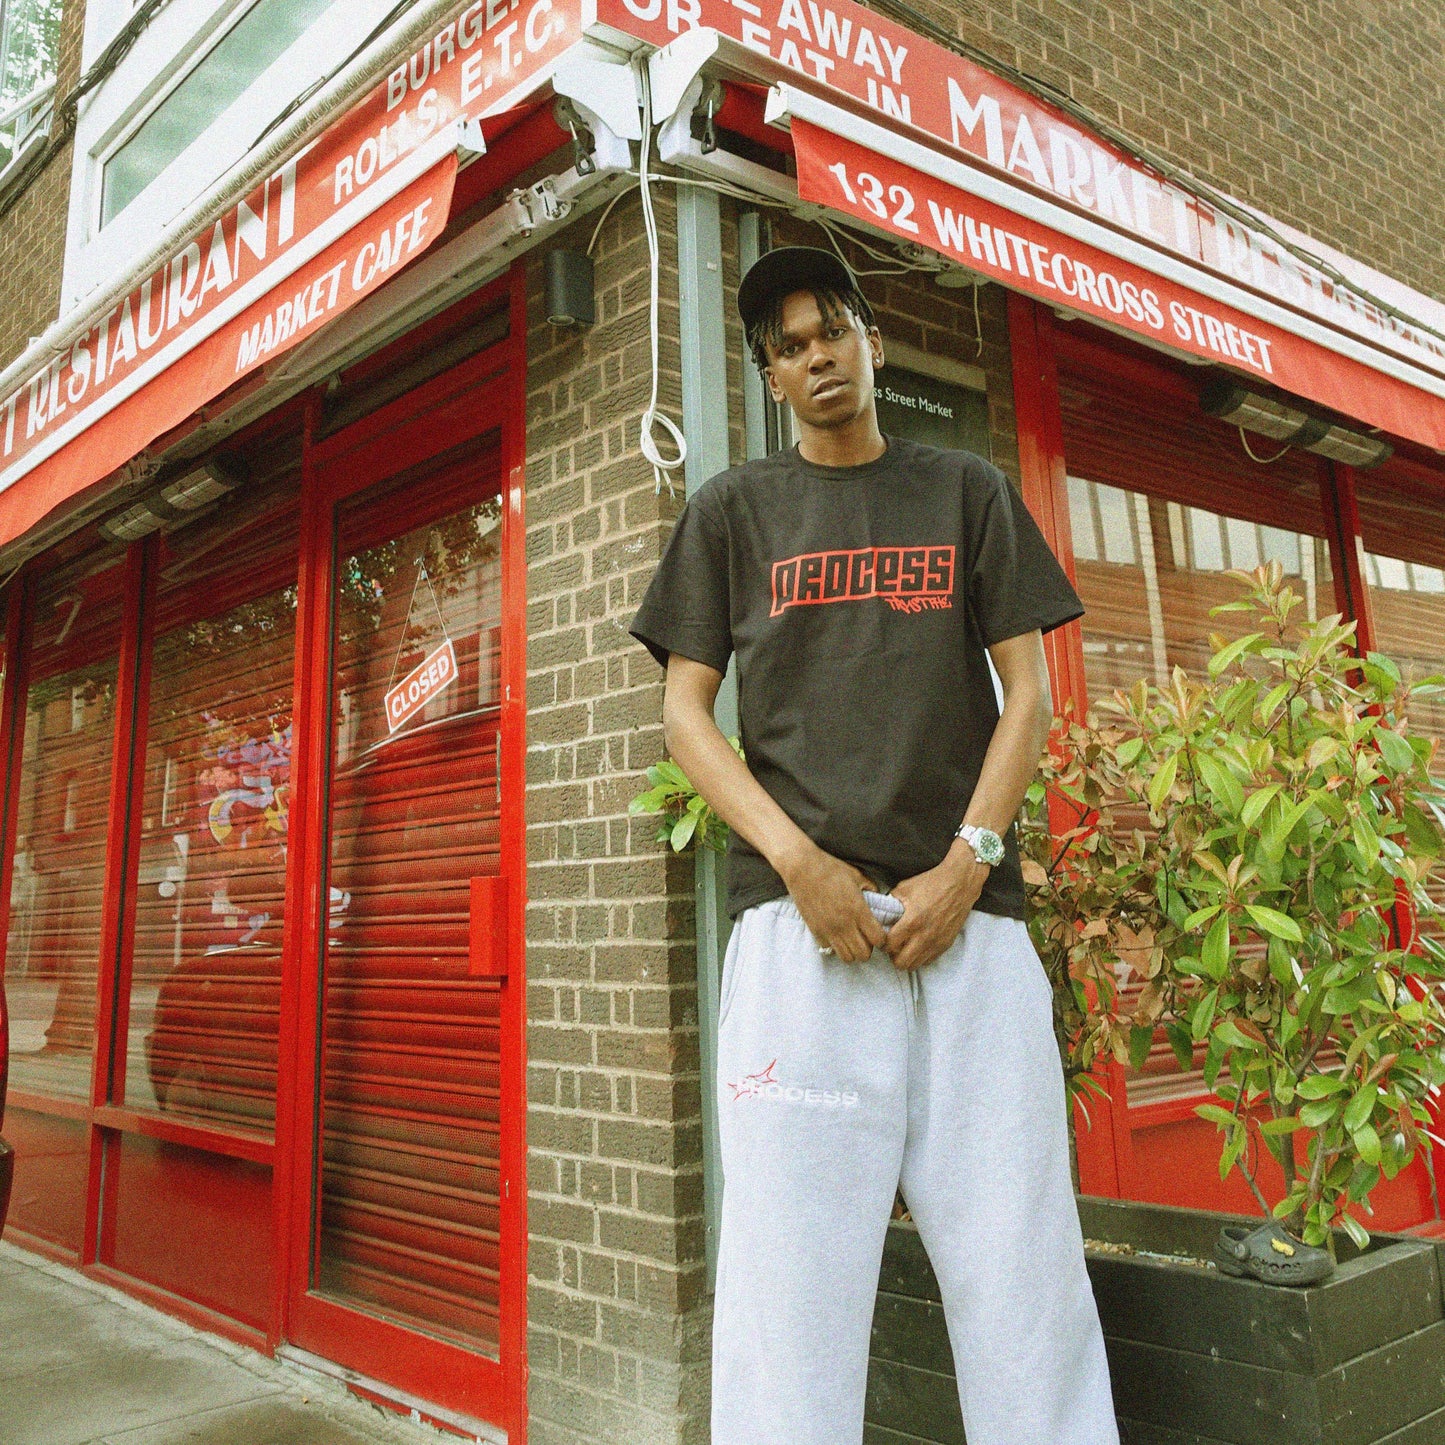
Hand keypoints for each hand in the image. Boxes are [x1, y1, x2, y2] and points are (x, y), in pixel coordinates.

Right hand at [781, 842, 885, 962]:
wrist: (801, 867)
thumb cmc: (830, 868)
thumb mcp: (856, 875)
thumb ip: (871, 887)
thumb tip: (877, 896)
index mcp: (858, 910)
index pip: (879, 939)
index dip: (882, 939)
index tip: (879, 932)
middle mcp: (845, 924)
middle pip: (864, 955)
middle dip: (868, 948)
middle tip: (865, 937)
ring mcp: (828, 930)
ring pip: (847, 957)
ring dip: (852, 950)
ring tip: (851, 938)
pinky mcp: (815, 930)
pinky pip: (829, 949)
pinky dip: (834, 945)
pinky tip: (835, 933)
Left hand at [886, 843, 987, 971]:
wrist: (960, 883)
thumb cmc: (932, 883)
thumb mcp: (904, 888)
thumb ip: (890, 903)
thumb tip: (880, 914)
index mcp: (912, 921)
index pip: (889, 945)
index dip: (882, 943)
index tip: (883, 938)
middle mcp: (925, 936)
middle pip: (901, 963)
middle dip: (893, 955)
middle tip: (893, 945)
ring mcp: (937, 942)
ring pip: (915, 965)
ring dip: (906, 958)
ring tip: (905, 945)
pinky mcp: (946, 944)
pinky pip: (928, 960)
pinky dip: (920, 956)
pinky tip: (917, 944)